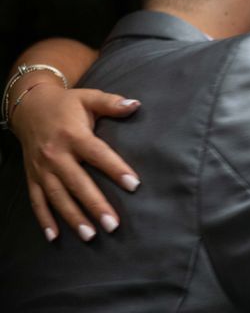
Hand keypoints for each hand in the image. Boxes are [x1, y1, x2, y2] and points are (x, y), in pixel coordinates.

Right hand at [10, 84, 141, 241]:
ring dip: (73, 217)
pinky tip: (55, 237)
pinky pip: (36, 201)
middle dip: (95, 205)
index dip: (116, 169)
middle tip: (113, 225)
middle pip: (77, 183)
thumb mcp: (89, 97)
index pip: (98, 154)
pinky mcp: (32, 176)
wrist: (29, 106)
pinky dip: (44, 219)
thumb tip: (136, 104)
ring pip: (57, 197)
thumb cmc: (67, 104)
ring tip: (90, 236)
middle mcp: (55, 154)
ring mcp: (42, 168)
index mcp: (73, 135)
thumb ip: (112, 103)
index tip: (134, 185)